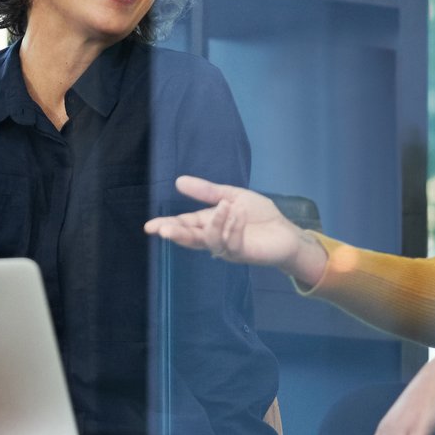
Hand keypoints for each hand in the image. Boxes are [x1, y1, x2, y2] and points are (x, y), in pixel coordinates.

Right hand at [144, 176, 315, 279]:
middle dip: (177, 234)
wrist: (285, 231)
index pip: (184, 224)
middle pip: (190, 238)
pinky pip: (231, 243)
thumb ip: (207, 191)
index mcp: (208, 223)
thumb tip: (179, 181)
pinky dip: (233, 227)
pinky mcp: (242, 253)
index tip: (149, 227)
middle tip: (164, 231)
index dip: (167, 225)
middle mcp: (214, 238)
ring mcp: (227, 247)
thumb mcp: (232, 196)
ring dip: (215, 222)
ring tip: (225, 206)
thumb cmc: (259, 216)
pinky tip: (238, 214)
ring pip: (210, 241)